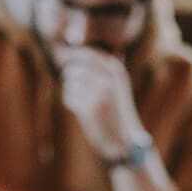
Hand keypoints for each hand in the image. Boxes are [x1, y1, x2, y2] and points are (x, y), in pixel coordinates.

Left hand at [57, 47, 145, 162]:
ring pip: (70, 81)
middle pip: (75, 66)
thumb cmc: (117, 112)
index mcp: (117, 70)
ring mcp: (98, 92)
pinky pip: (68, 96)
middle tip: (73, 84)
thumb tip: (85, 48)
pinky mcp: (88, 107)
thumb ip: (106, 67)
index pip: (88, 52)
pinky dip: (71, 103)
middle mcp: (108, 78)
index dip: (75, 55)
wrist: (123, 142)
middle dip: (70, 74)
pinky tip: (82, 110)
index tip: (68, 60)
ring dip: (71, 89)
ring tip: (82, 100)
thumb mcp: (118, 86)